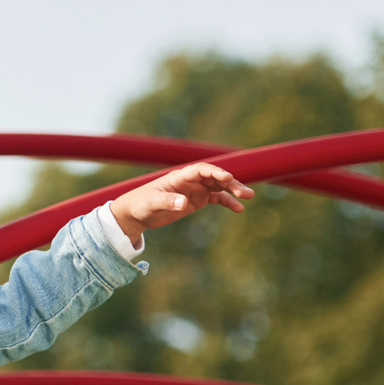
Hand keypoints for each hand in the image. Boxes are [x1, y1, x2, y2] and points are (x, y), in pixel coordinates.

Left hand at [110, 162, 255, 242]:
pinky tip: (239, 209)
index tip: (228, 177)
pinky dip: (228, 202)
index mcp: (179, 177)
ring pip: (219, 186)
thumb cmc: (140, 205)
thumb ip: (168, 202)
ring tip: (248, 197)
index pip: (201, 170)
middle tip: (245, 193)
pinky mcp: (197, 201)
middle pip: (214, 177)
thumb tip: (184, 203)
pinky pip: (216, 198)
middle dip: (230, 183)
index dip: (215, 172)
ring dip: (233, 190)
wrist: (135, 214)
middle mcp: (190, 181)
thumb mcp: (152, 204)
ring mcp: (195, 190)